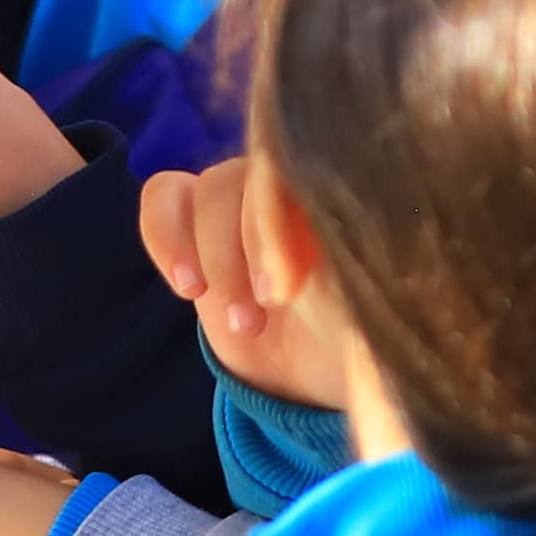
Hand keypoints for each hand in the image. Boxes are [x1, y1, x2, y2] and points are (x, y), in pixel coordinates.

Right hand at [140, 155, 350, 410]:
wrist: (317, 366)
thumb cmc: (360, 329)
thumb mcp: (372, 309)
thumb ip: (362, 275)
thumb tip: (352, 252)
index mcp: (346, 187)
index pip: (310, 168)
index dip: (285, 222)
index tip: (288, 287)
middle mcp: (293, 174)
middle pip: (258, 173)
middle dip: (253, 245)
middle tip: (271, 306)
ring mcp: (241, 188)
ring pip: (211, 188)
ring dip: (217, 257)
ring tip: (241, 323)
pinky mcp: (194, 214)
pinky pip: (163, 197)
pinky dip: (166, 238)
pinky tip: (189, 289)